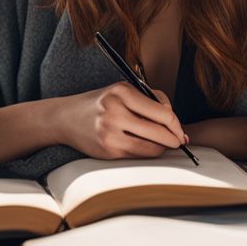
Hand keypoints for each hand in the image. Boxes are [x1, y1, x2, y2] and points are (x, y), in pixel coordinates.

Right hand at [54, 82, 187, 159]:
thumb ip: (150, 99)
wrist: (66, 118)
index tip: (180, 130)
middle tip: (179, 141)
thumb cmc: (101, 103)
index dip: (177, 125)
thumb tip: (175, 122)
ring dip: (162, 148)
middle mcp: (115, 111)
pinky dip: (147, 152)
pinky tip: (146, 147)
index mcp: (122, 92)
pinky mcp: (108, 150)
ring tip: (162, 143)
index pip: (163, 113)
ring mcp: (111, 133)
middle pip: (160, 132)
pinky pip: (138, 155)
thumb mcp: (123, 90)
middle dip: (174, 139)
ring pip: (152, 148)